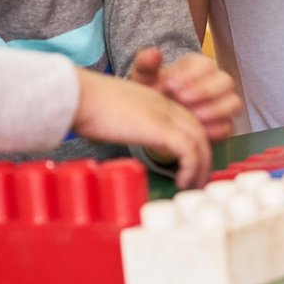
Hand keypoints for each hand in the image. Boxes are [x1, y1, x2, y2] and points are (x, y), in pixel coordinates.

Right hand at [72, 68, 212, 187]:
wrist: (80, 96)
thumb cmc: (86, 106)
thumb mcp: (113, 116)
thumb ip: (120, 125)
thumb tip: (109, 142)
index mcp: (156, 101)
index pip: (188, 122)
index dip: (193, 146)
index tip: (188, 167)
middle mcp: (166, 105)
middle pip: (199, 132)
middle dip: (203, 159)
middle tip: (197, 182)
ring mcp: (166, 115)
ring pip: (200, 142)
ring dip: (201, 168)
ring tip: (192, 187)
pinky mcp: (162, 128)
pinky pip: (190, 150)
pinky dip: (192, 168)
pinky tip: (182, 182)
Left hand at [127, 48, 240, 140]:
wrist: (155, 120)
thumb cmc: (153, 94)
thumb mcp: (144, 78)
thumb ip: (146, 64)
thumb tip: (154, 53)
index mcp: (199, 67)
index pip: (206, 64)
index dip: (191, 74)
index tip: (171, 85)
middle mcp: (216, 83)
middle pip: (226, 81)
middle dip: (205, 90)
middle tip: (182, 99)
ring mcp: (222, 104)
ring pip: (233, 103)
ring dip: (214, 109)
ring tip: (192, 116)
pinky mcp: (223, 125)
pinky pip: (229, 127)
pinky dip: (215, 129)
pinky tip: (197, 130)